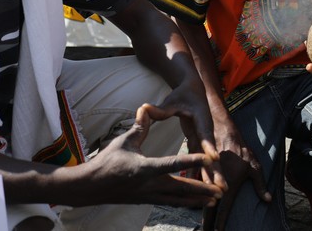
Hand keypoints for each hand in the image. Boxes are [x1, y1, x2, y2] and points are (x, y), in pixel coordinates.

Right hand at [77, 104, 222, 206]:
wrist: (90, 187)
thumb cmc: (107, 162)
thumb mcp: (124, 141)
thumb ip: (140, 127)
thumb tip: (145, 108)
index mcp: (145, 169)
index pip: (173, 163)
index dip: (193, 160)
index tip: (209, 160)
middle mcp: (149, 185)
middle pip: (181, 188)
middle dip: (202, 190)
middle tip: (221, 191)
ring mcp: (149, 196)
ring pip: (178, 199)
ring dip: (197, 200)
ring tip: (214, 201)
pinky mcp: (147, 201)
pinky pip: (170, 202)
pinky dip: (184, 202)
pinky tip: (195, 203)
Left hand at [149, 89, 225, 191]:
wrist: (194, 90)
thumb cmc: (183, 94)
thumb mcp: (172, 100)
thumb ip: (160, 109)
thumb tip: (145, 108)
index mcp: (201, 118)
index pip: (205, 133)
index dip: (209, 146)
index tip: (213, 158)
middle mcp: (205, 130)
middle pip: (211, 153)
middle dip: (217, 170)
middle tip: (222, 187)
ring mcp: (202, 138)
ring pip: (208, 160)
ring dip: (212, 177)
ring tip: (217, 194)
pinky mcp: (198, 142)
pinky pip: (200, 160)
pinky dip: (200, 173)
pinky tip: (200, 189)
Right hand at [203, 122, 270, 230]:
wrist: (221, 129)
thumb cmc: (241, 149)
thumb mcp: (254, 166)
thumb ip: (260, 184)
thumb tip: (268, 200)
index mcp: (229, 183)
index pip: (223, 209)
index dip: (220, 223)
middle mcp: (215, 182)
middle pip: (209, 207)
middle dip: (208, 222)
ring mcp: (204, 177)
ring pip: (199, 198)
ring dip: (200, 210)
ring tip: (202, 223)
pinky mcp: (196, 172)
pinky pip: (194, 187)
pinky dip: (193, 196)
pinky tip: (193, 203)